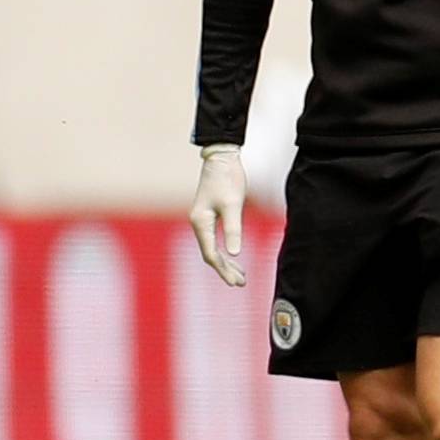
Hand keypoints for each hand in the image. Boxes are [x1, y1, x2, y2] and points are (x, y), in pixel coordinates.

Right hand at [190, 144, 246, 286]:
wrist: (221, 157)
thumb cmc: (228, 179)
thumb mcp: (233, 204)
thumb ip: (233, 229)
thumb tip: (234, 254)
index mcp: (201, 222)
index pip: (211, 254)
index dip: (224, 270)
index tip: (236, 282)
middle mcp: (197, 223)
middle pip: (210, 254)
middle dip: (225, 270)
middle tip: (241, 283)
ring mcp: (201, 219)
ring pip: (211, 248)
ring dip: (225, 262)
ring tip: (240, 275)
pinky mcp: (208, 215)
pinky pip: (213, 240)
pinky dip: (223, 251)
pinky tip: (233, 257)